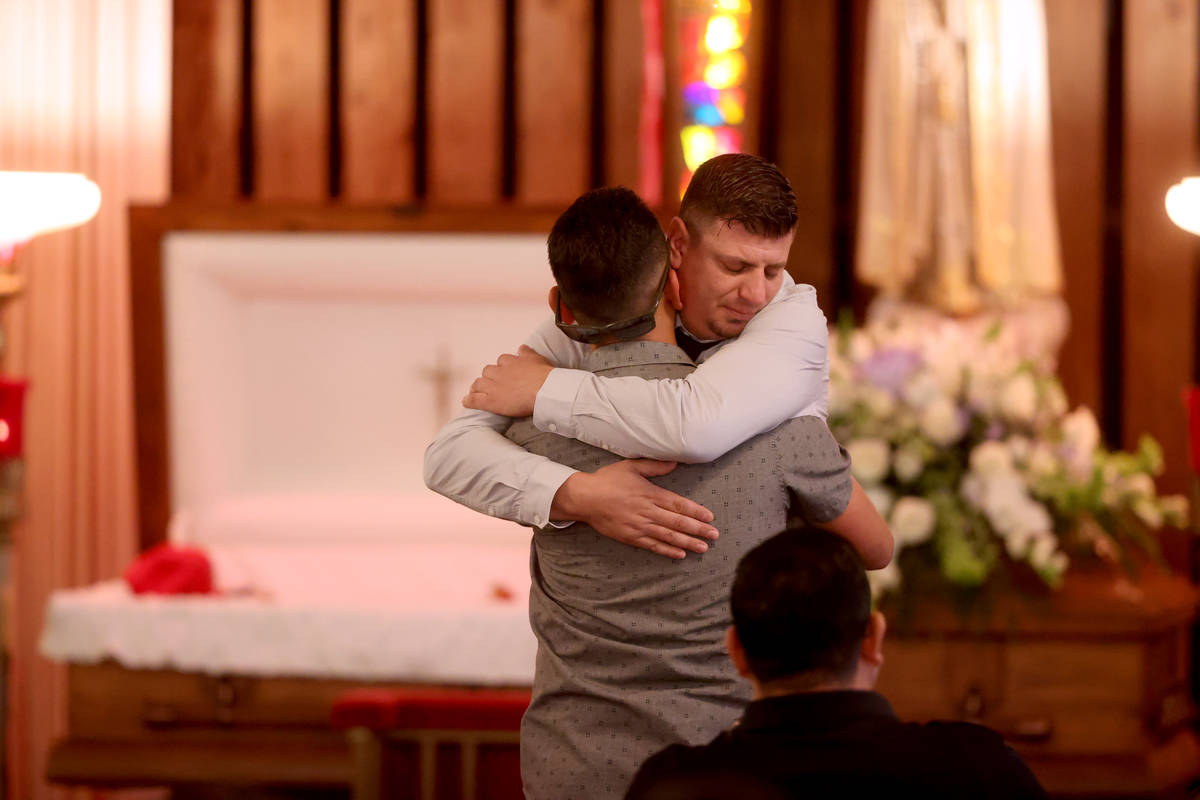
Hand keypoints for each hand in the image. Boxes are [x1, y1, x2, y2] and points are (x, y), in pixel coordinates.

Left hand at [462, 345, 552, 416]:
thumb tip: (521, 347)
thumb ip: (527, 353)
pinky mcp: (490, 401)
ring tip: (477, 392)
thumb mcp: (537, 359)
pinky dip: (469, 400)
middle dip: (488, 377)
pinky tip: (466, 401)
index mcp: (510, 362)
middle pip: (487, 371)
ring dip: (477, 387)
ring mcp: (493, 387)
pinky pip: (474, 400)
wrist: (544, 391)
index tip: (504, 372)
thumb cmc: (545, 376)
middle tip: (492, 384)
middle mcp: (499, 372)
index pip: (501, 361)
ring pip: (478, 384)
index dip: (502, 368)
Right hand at [552, 459, 717, 558]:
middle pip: (678, 522)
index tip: (710, 517)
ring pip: (668, 536)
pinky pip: (653, 546)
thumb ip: (655, 466)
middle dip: (698, 530)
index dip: (696, 512)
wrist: (585, 498)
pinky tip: (680, 554)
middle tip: (714, 535)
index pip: (679, 504)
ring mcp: (639, 526)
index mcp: (650, 494)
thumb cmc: (608, 480)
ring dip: (687, 543)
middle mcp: (647, 511)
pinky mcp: (631, 537)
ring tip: (703, 548)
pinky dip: (667, 550)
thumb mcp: (631, 466)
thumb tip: (675, 462)